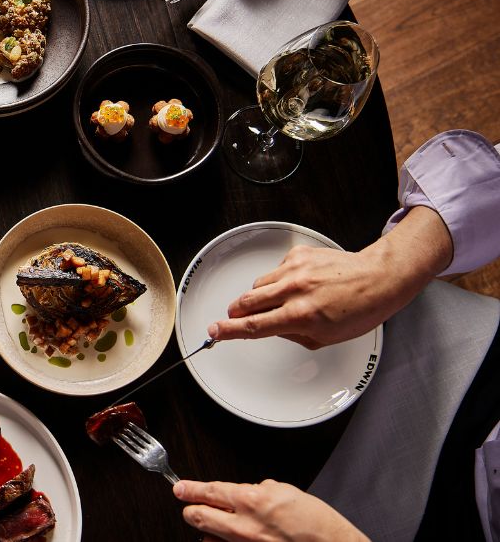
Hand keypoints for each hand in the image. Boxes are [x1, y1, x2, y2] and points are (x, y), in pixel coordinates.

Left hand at [174, 479, 367, 541]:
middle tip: (190, 505)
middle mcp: (244, 525)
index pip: (209, 491)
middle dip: (192, 509)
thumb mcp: (285, 492)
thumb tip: (243, 491)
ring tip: (221, 525)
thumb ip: (258, 490)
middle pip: (198, 516)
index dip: (190, 489)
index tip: (180, 489)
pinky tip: (232, 539)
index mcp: (251, 500)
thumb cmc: (316, 523)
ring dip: (210, 530)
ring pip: (209, 537)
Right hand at [209, 207, 452, 348]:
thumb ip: (292, 334)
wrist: (379, 278)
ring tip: (281, 300)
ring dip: (261, 296)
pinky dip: (280, 279)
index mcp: (301, 316)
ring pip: (258, 285)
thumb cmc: (360, 309)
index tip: (214, 331)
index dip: (229, 330)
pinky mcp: (298, 255)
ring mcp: (295, 270)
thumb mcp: (325, 337)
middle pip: (246, 302)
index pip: (254, 326)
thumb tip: (270, 327)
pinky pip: (275, 270)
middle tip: (237, 316)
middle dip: (237, 311)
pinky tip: (298, 283)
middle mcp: (295, 291)